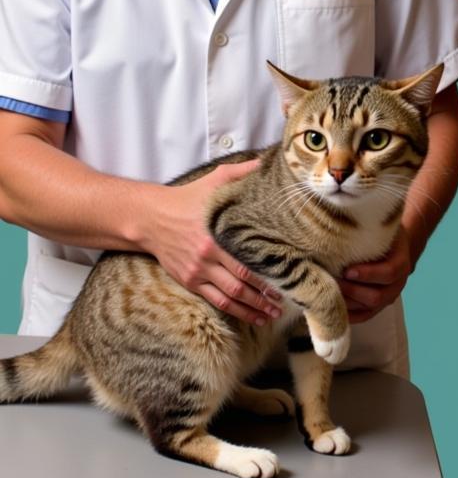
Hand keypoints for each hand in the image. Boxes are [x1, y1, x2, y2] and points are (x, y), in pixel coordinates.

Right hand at [141, 160, 283, 325]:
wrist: (150, 218)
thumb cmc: (187, 198)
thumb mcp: (215, 180)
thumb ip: (242, 172)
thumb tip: (267, 161)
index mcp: (216, 237)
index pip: (245, 262)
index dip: (266, 275)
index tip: (287, 279)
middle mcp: (207, 258)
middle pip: (240, 284)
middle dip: (263, 297)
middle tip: (284, 304)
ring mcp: (197, 272)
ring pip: (229, 298)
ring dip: (251, 309)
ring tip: (271, 316)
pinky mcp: (189, 281)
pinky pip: (214, 301)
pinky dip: (233, 311)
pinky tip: (248, 316)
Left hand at [339, 226, 413, 323]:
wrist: (391, 245)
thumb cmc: (382, 233)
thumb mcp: (381, 226)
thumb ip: (369, 228)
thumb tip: (342, 226)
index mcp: (402, 263)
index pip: (389, 273)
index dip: (368, 274)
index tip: (347, 270)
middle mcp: (397, 285)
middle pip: (377, 296)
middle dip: (352, 291)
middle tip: (331, 281)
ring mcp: (387, 298)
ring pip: (367, 309)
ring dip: (347, 302)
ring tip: (327, 292)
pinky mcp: (376, 307)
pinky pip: (362, 317)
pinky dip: (347, 315)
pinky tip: (332, 305)